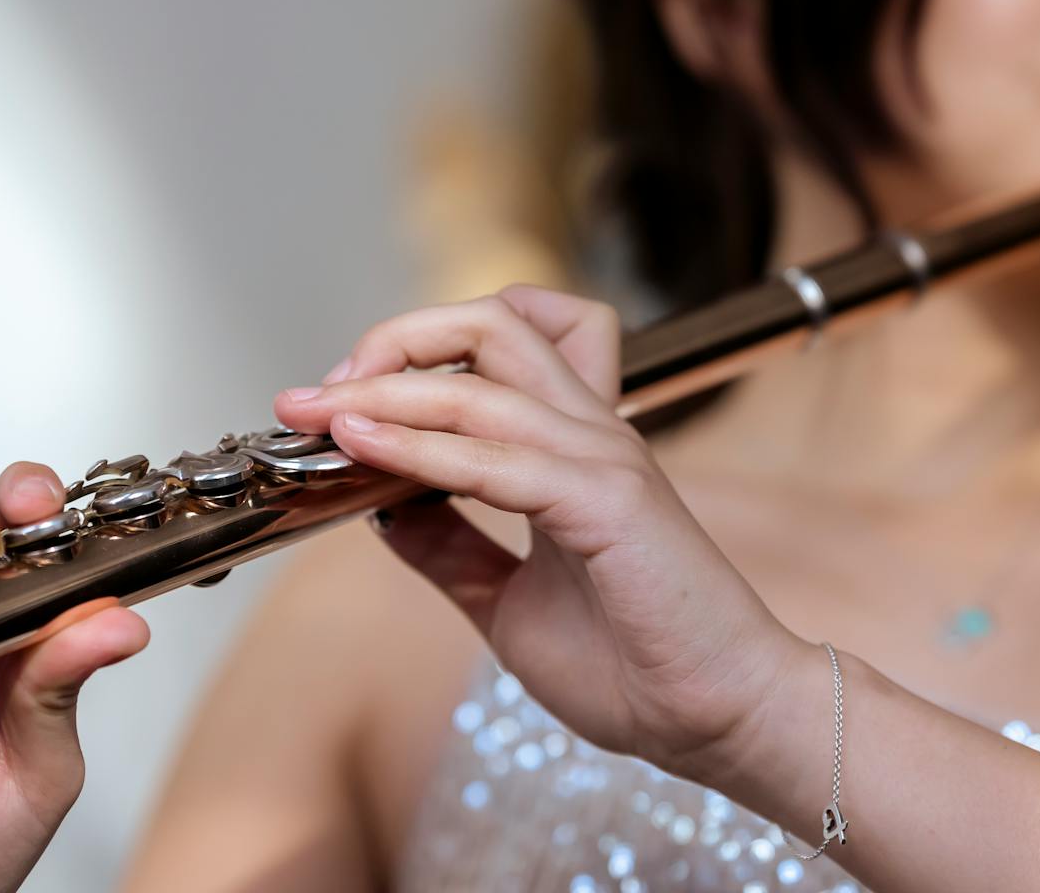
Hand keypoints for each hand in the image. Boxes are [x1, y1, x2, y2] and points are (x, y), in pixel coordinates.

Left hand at [273, 285, 809, 780]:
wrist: (721, 718)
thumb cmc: (637, 665)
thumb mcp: (508, 602)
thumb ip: (451, 548)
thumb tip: (381, 506)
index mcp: (576, 446)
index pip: (508, 339)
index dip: (415, 351)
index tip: (341, 403)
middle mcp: (592, 432)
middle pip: (494, 322)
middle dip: (394, 341)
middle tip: (319, 395)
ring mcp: (603, 458)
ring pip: (483, 378)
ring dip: (385, 391)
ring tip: (319, 416)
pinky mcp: (608, 501)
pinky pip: (499, 458)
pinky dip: (421, 448)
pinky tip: (366, 453)